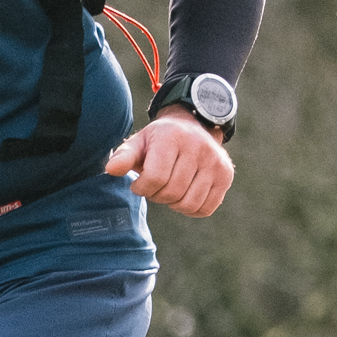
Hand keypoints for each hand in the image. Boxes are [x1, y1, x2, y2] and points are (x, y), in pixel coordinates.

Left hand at [104, 113, 234, 218]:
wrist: (193, 127)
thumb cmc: (159, 141)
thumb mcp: (139, 143)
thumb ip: (124, 156)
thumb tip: (111, 170)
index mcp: (173, 137)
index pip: (155, 178)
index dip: (142, 188)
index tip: (139, 184)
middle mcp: (198, 147)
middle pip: (172, 192)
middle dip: (157, 196)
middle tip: (155, 187)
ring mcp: (215, 162)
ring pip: (189, 204)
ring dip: (174, 204)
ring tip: (169, 190)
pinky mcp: (225, 175)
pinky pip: (205, 209)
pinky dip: (191, 209)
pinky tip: (184, 195)